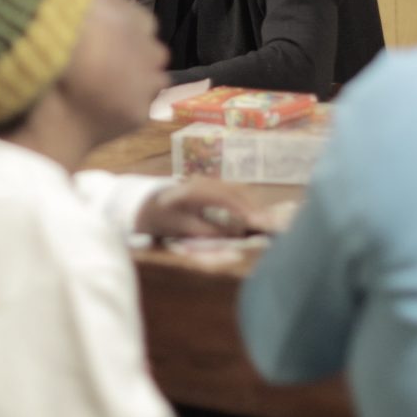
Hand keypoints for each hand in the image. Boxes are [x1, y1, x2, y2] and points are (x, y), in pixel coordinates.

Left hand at [134, 179, 292, 238]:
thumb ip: (204, 229)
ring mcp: (209, 182)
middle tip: (270, 225)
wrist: (146, 200)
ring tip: (266, 222)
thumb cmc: (161, 214)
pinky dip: (246, 203)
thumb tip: (231, 234)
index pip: (225, 198)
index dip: (243, 209)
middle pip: (236, 191)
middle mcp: (204, 182)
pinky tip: (254, 216)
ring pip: (238, 190)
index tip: (258, 222)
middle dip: (255, 207)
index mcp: (195, 190)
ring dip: (253, 205)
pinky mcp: (212, 186)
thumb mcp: (179, 225)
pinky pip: (234, 192)